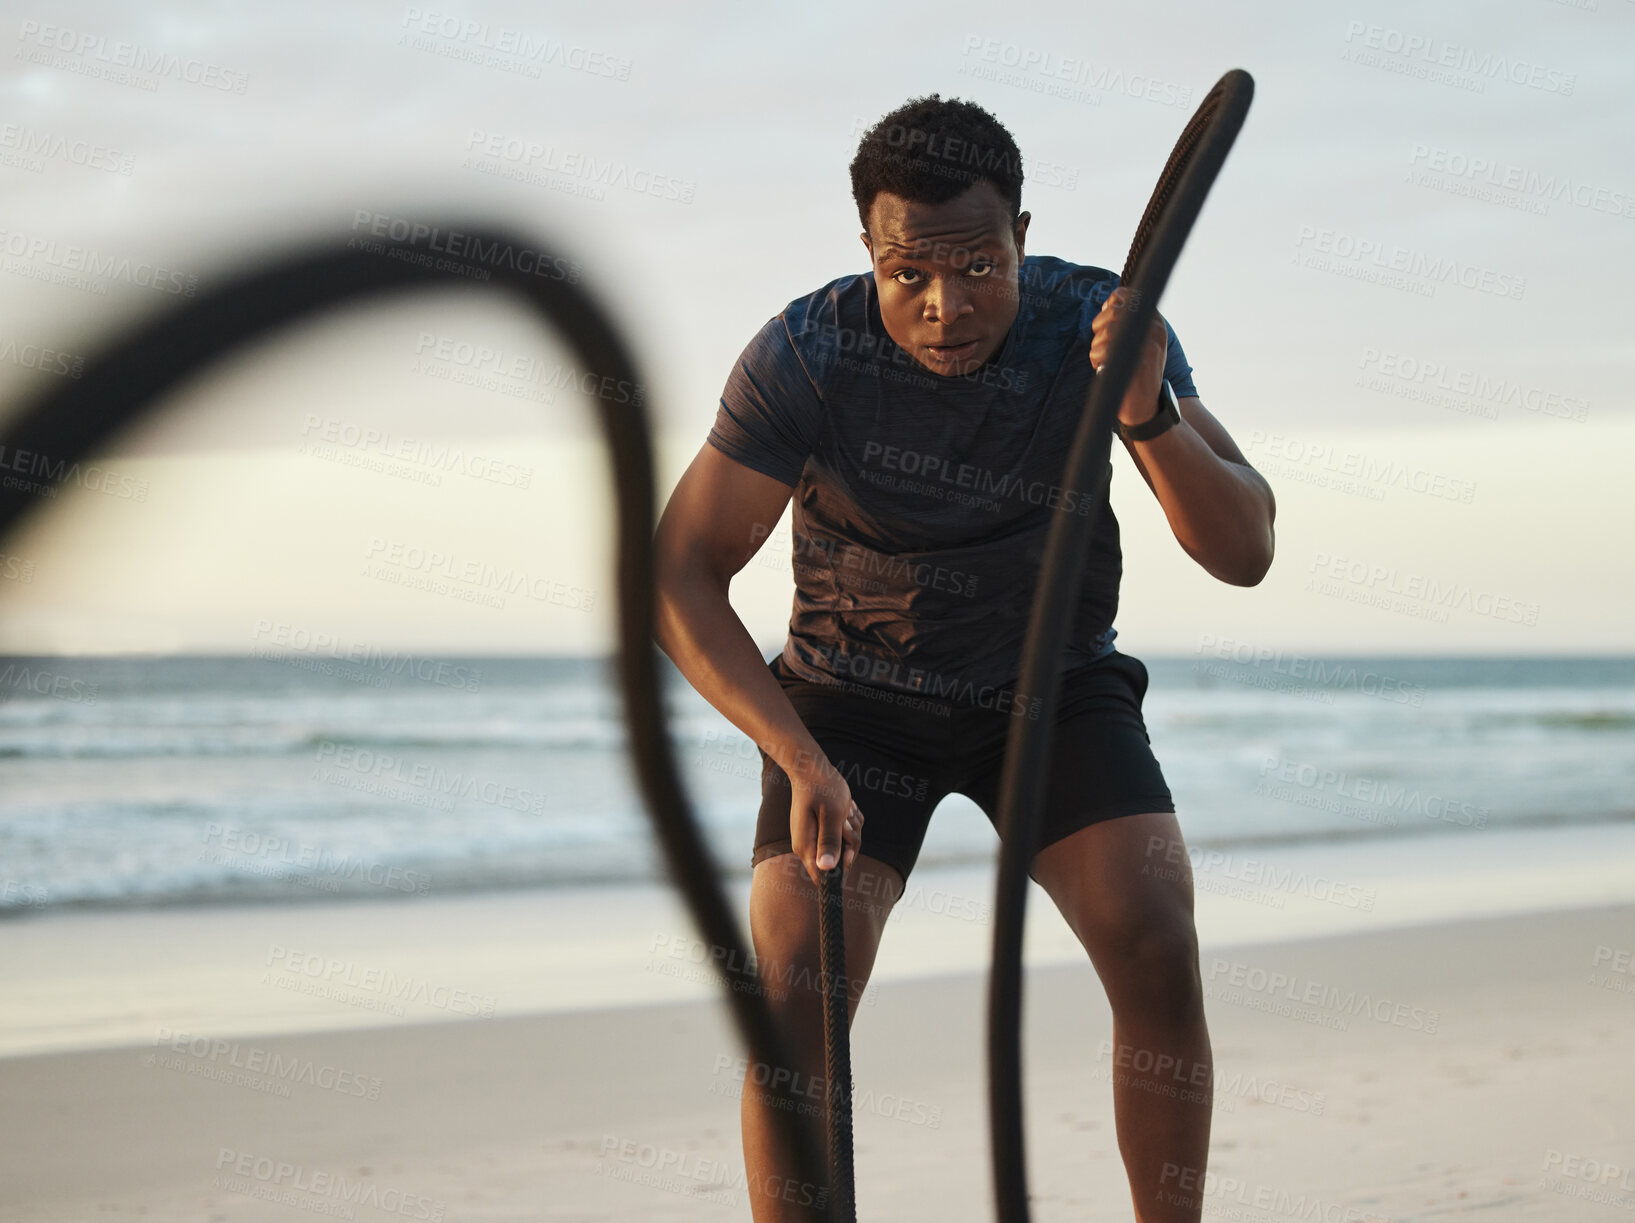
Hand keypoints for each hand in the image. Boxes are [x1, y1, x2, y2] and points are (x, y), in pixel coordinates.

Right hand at [787, 759, 863, 885]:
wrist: (813, 768)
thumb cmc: (823, 788)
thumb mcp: (832, 814)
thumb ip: (830, 841)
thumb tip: (826, 868)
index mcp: (807, 847)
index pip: (822, 878)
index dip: (840, 873)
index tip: (848, 851)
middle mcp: (809, 846)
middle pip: (840, 862)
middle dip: (850, 842)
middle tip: (845, 821)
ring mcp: (816, 838)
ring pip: (846, 846)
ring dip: (852, 829)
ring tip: (844, 810)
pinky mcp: (823, 831)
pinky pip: (846, 835)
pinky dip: (850, 821)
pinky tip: (844, 808)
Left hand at [1087, 285, 1169, 428]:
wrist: (1146, 407)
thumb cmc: (1137, 373)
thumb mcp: (1143, 342)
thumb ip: (1132, 322)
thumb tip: (1111, 302)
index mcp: (1155, 322)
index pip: (1124, 296)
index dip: (1108, 306)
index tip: (1105, 322)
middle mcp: (1155, 330)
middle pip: (1112, 313)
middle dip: (1099, 327)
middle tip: (1101, 344)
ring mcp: (1148, 346)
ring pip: (1105, 332)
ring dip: (1096, 348)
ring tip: (1104, 361)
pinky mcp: (1136, 364)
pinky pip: (1103, 352)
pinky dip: (1097, 362)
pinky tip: (1105, 370)